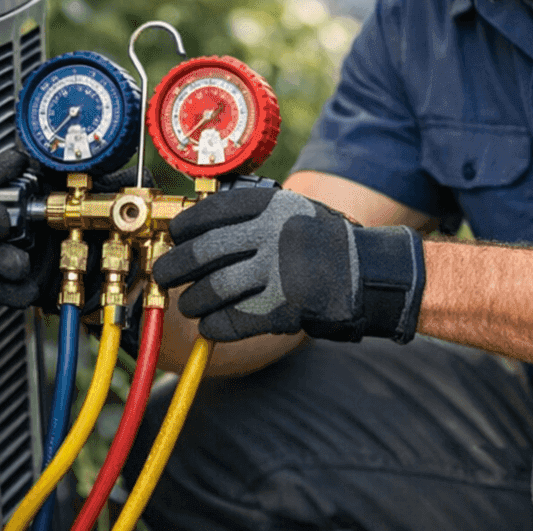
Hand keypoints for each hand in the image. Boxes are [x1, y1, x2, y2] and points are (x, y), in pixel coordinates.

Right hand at [0, 146, 152, 309]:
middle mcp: (10, 212)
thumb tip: (120, 180)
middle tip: (1, 226)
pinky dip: (6, 289)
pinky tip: (26, 288)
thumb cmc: (94, 222)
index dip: (0, 168)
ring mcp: (4, 244)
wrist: (96, 264)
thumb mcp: (103, 198)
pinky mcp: (4, 275)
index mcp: (29, 185)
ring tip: (19, 265)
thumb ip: (107, 183)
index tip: (15, 167)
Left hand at [151, 178, 424, 343]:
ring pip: (214, 289)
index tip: (174, 237)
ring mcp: (278, 273)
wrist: (369, 273)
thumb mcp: (292, 210)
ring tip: (189, 305)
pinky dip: (214, 326)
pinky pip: (234, 320)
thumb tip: (196, 228)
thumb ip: (252, 214)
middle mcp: (272, 235)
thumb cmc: (324, 241)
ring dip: (192, 301)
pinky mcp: (283, 308)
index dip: (183, 227)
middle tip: (163, 274)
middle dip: (174, 266)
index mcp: (271, 206)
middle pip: (204, 252)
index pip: (210, 213)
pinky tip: (209, 326)